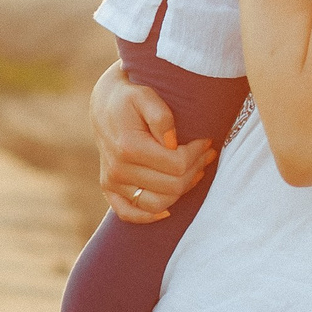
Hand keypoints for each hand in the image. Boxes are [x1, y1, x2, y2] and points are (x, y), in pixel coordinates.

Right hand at [91, 62, 212, 222]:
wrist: (104, 104)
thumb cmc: (130, 98)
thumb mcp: (146, 95)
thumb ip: (161, 117)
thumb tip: (174, 143)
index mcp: (129, 147)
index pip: (177, 165)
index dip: (198, 154)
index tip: (207, 142)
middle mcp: (118, 169)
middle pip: (172, 186)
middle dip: (196, 169)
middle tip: (207, 154)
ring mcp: (112, 182)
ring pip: (158, 204)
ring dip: (182, 190)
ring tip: (195, 170)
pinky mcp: (109, 189)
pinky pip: (129, 214)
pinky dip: (149, 216)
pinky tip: (168, 208)